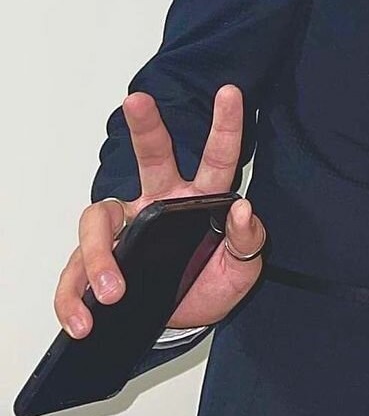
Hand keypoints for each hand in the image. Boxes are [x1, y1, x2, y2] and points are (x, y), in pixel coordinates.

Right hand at [54, 85, 265, 337]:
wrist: (184, 322)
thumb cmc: (212, 283)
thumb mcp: (243, 270)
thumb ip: (248, 240)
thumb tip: (242, 209)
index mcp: (200, 199)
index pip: (217, 158)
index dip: (226, 126)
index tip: (231, 92)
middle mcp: (160, 202)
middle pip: (151, 157)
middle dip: (146, 127)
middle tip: (137, 100)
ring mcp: (126, 228)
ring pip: (99, 219)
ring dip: (99, 254)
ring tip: (112, 292)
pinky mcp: (98, 262)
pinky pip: (76, 275)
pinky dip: (74, 299)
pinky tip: (83, 321)